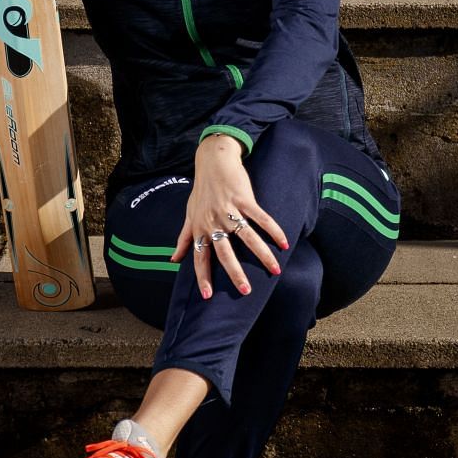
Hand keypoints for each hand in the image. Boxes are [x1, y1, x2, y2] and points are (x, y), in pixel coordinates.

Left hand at [170, 135, 287, 298]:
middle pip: (225, 252)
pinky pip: (262, 218)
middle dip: (235, 273)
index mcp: (200, 228)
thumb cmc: (201, 190)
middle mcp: (213, 221)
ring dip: (262, 255)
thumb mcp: (189, 215)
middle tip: (246, 291)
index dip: (203, 277)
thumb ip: (183, 239)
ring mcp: (230, 210)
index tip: (207, 296)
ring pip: (248, 237)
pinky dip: (274, 231)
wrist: (213, 161)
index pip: (200, 257)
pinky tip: (284, 244)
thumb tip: (173, 260)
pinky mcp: (245, 199)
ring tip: (275, 271)